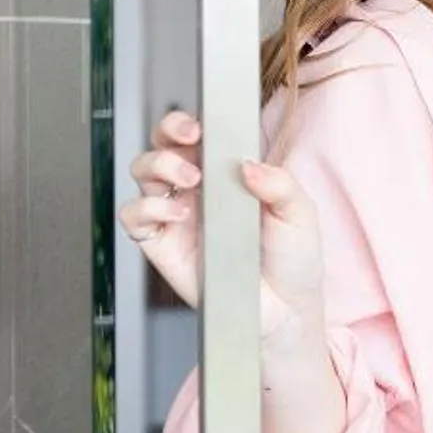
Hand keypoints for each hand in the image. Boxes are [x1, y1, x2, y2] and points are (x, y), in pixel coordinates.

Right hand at [119, 109, 325, 344]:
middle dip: (168, 133)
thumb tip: (247, 163)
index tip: (200, 123)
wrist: (284, 309)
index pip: (197, 136)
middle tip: (191, 139)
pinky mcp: (162, 244)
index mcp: (227, 174)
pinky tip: (176, 212)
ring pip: (141, 173)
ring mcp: (176, 215)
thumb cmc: (292, 260)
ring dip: (159, 166)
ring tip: (191, 181)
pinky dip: (146, 207)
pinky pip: (133, 216)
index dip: (189, 122)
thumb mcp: (299, 213)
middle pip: (162, 146)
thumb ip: (279, 183)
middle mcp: (196, 190)